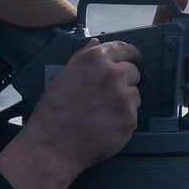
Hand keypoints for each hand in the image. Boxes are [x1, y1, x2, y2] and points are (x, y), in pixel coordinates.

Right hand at [0, 39, 141, 188]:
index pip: (125, 49)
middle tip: (109, 94)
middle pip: (134, 72)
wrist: (53, 146)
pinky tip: (105, 125)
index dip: (131, 53)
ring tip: (103, 112)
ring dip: (125, 100)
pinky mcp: (130, 119)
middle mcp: (113, 74)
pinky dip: (123, 119)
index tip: (135, 58)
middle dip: (126, 80)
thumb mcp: (63, 75)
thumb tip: (96, 42)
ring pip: (135, 94)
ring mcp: (124, 97)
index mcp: (95, 59)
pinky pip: (133, 114)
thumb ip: (83, 57)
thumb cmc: (53, 111)